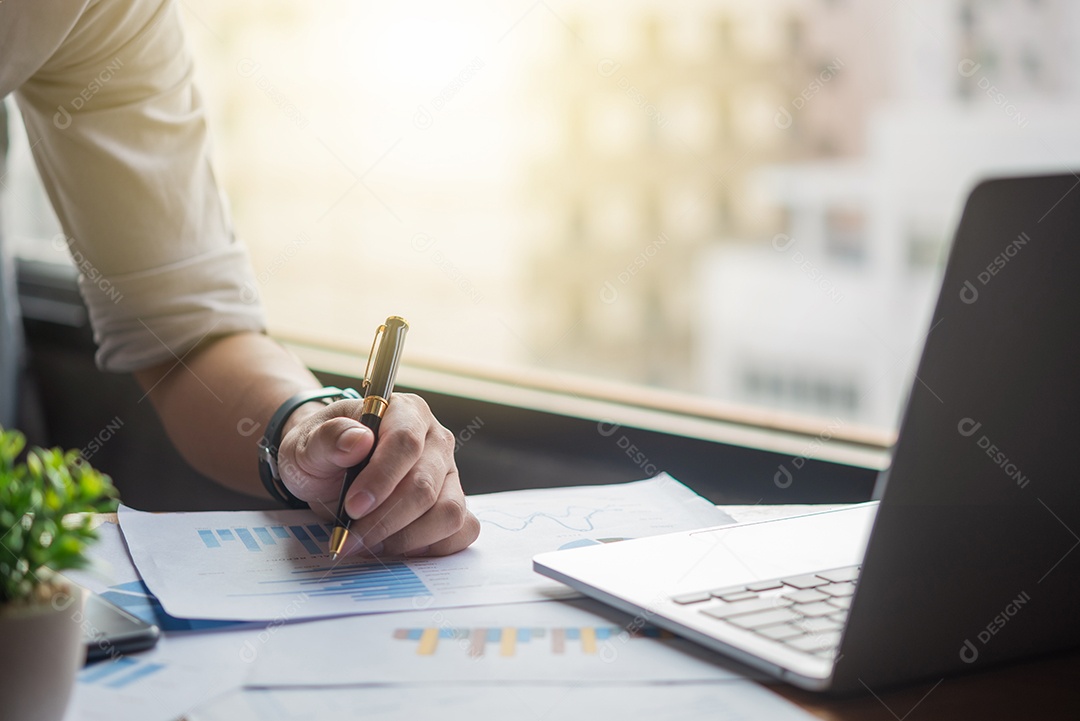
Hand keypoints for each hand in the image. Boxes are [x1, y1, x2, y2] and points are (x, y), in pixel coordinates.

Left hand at [275, 393, 478, 557]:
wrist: (326, 471)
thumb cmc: (322, 452)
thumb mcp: (307, 442)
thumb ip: (328, 439)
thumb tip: (358, 440)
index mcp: (405, 412)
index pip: (405, 442)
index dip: (381, 478)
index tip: (353, 506)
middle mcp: (435, 440)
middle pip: (425, 485)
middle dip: (385, 520)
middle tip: (350, 538)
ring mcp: (449, 474)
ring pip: (447, 512)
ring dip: (406, 538)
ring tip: (369, 544)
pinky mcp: (452, 502)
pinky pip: (461, 530)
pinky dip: (432, 548)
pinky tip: (396, 548)